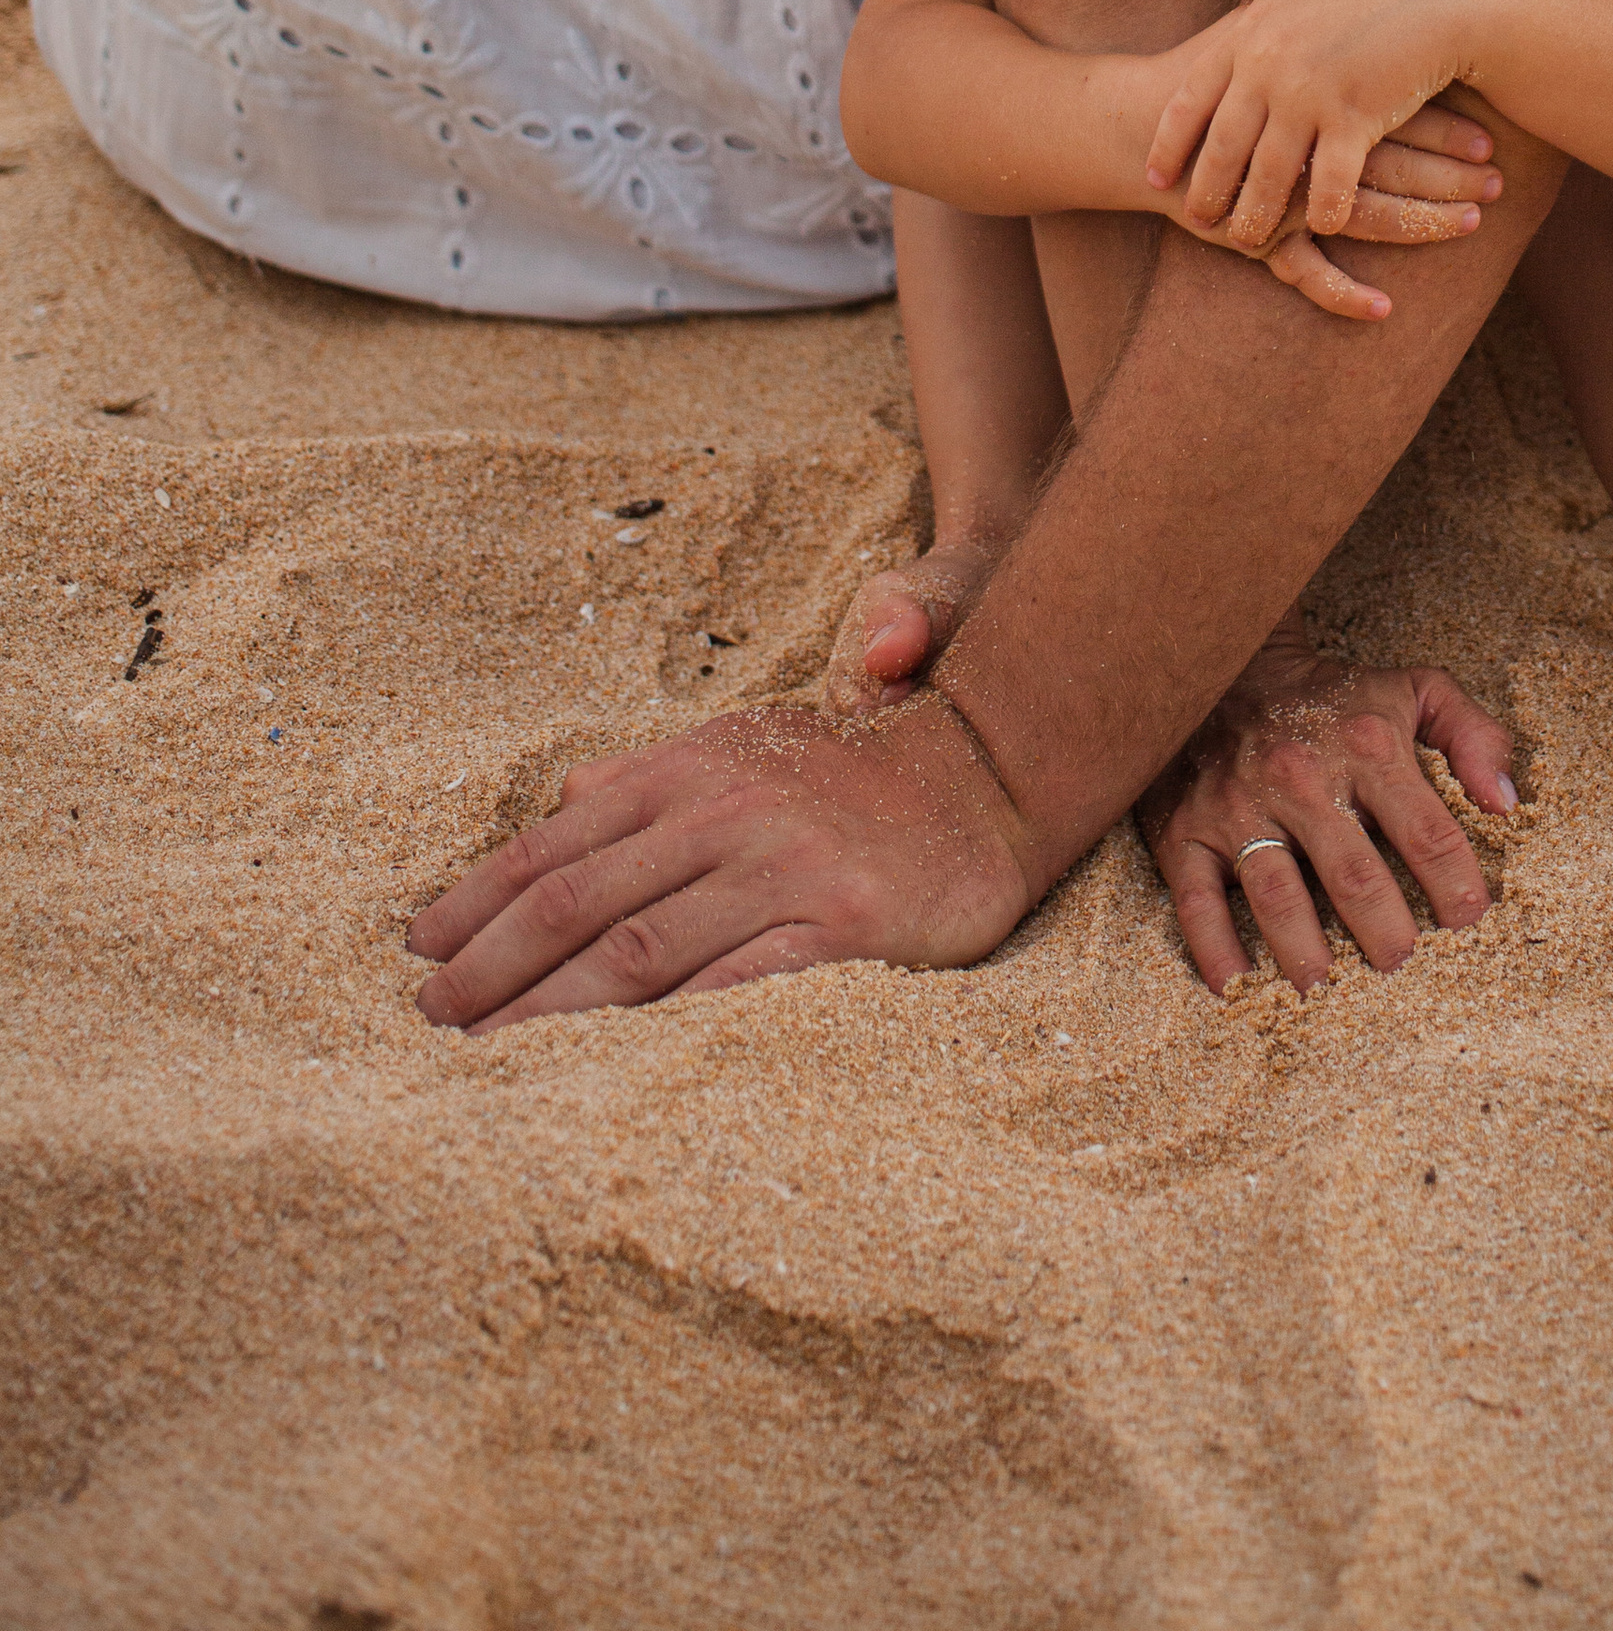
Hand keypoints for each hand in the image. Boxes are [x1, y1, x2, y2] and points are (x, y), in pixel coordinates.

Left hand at [406, 696, 1033, 1029]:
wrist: (988, 765)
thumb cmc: (855, 765)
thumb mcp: (745, 742)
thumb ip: (651, 776)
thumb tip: (561, 801)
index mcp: (691, 767)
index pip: (557, 841)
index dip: (480, 898)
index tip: (420, 951)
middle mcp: (725, 812)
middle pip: (579, 900)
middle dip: (492, 966)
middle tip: (429, 1023)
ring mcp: (783, 868)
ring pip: (638, 953)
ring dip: (551, 1013)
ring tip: (488, 1061)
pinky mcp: (842, 928)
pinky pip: (735, 990)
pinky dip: (662, 1035)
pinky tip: (610, 1075)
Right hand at [1139, 632, 1516, 992]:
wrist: (1225, 660)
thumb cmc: (1334, 696)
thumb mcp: (1414, 690)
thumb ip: (1473, 735)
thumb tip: (1505, 804)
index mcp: (1367, 747)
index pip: (1427, 834)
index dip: (1456, 887)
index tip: (1470, 925)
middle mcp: (1303, 777)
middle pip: (1355, 876)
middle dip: (1385, 933)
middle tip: (1402, 967)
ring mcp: (1239, 805)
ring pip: (1278, 895)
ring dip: (1306, 953)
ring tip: (1327, 989)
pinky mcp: (1185, 829)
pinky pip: (1196, 900)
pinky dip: (1216, 950)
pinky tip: (1239, 986)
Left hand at [1149, 0, 1496, 250]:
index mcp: (1251, 32)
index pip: (1193, 97)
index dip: (1172, 142)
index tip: (1156, 176)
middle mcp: (1270, 68)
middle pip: (1224, 144)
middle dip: (1208, 188)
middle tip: (1197, 219)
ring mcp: (1310, 95)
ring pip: (1269, 172)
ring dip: (1256, 213)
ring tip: (1247, 240)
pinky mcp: (1356, 118)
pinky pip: (1329, 181)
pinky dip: (1322, 209)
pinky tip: (1321, 226)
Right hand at [1169, 94, 1504, 319]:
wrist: (1139, 125)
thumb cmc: (1205, 68)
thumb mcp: (1257, 20)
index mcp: (1309, 90)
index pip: (1386, 106)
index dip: (1440, 121)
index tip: (1490, 133)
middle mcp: (1300, 143)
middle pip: (1385, 159)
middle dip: (1446, 173)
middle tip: (1499, 182)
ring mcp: (1279, 194)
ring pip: (1358, 212)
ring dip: (1418, 220)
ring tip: (1470, 225)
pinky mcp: (1256, 234)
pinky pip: (1302, 270)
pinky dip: (1340, 291)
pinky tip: (1382, 309)